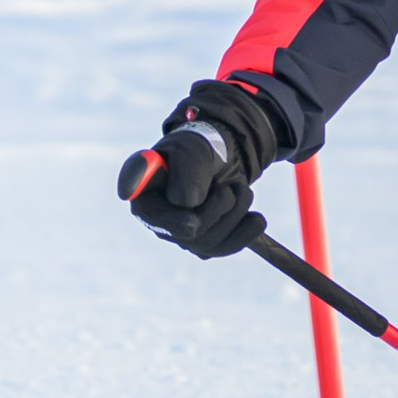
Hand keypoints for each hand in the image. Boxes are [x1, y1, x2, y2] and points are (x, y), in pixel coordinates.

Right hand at [117, 79, 283, 257]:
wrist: (218, 159)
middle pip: (186, 231)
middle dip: (219, 207)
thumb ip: (187, 171)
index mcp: (142, 189)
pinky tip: (256, 219)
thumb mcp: (193, 150)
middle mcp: (155, 216)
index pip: (141, 201)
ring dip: (235, 213)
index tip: (169, 210)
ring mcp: (177, 234)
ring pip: (208, 243)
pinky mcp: (200, 243)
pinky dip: (244, 233)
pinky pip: (222, 248)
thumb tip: (187, 203)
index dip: (155, 209)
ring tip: (242, 191)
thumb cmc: (198, 150)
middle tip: (231, 188)